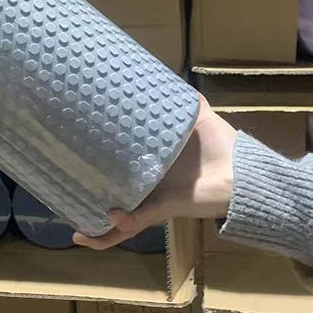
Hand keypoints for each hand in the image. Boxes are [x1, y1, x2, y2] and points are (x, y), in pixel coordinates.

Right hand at [73, 95, 235, 249]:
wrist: (243, 174)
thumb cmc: (222, 146)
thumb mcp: (200, 119)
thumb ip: (187, 102)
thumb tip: (172, 79)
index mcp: (155, 166)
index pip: (126, 168)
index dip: (105, 167)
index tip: (80, 156)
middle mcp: (151, 186)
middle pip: (118, 200)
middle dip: (94, 207)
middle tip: (69, 199)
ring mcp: (155, 201)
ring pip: (123, 222)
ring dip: (100, 232)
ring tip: (78, 232)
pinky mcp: (163, 208)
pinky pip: (138, 221)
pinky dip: (121, 223)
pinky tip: (109, 215)